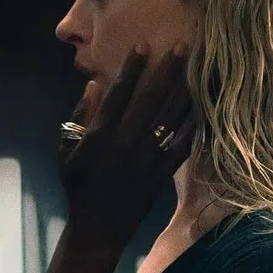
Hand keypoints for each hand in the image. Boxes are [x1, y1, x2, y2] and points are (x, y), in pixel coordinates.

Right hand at [45, 48, 194, 272]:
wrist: (98, 227)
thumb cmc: (78, 184)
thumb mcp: (67, 150)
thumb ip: (79, 116)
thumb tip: (94, 84)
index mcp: (101, 135)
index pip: (119, 93)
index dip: (132, 68)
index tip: (144, 45)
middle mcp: (126, 142)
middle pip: (152, 99)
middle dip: (168, 69)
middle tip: (184, 45)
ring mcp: (147, 158)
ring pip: (171, 117)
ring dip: (185, 89)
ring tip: (199, 66)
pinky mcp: (162, 172)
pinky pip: (182, 144)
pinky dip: (194, 124)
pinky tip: (205, 104)